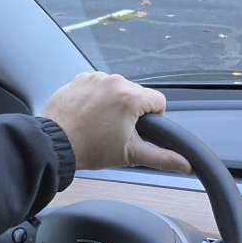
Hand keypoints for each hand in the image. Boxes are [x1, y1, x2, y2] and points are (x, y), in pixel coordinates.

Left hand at [43, 72, 190, 173]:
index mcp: (131, 96)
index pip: (159, 101)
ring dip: (113, 104)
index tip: (138, 131)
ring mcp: (95, 78)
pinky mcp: (79, 79)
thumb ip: (162, 158)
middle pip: (137, 94)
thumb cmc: (90, 149)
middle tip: (116, 131)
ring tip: (100, 124)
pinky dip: (96, 98)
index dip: (154, 119)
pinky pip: (97, 86)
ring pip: (117, 89)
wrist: (55, 144)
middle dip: (131, 112)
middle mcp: (114, 81)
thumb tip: (186, 164)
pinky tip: (88, 115)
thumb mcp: (131, 155)